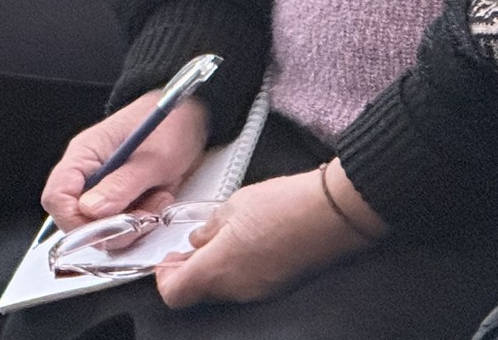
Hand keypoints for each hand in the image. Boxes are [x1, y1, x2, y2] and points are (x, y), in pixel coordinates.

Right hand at [39, 92, 208, 228]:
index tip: (107, 227)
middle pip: (78, 220)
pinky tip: (160, 198)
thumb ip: (122, 184)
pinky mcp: (122, 198)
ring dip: (133, 224)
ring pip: (103, 228)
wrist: (191, 114)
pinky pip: (123, 225)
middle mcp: (89, 174)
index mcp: (84, 155)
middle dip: (113, 226)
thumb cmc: (170, 123)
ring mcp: (104, 188)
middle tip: (144, 214)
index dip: (76, 220)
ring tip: (158, 199)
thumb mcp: (153, 157)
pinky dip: (143, 221)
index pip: (57, 196)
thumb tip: (90, 211)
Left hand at [155, 164, 382, 308]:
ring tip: (228, 235)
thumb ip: (209, 227)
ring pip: (223, 288)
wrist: (332, 213)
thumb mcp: (234, 204)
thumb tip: (199, 238)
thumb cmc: (287, 206)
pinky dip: (241, 266)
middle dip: (193, 268)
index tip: (170, 259)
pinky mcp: (277, 286)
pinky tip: (252, 239)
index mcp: (217, 269)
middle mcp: (235, 289)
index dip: (165, 276)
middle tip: (196, 244)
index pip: (174, 293)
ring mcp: (258, 291)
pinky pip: (247, 283)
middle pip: (198, 292)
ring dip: (218, 266)